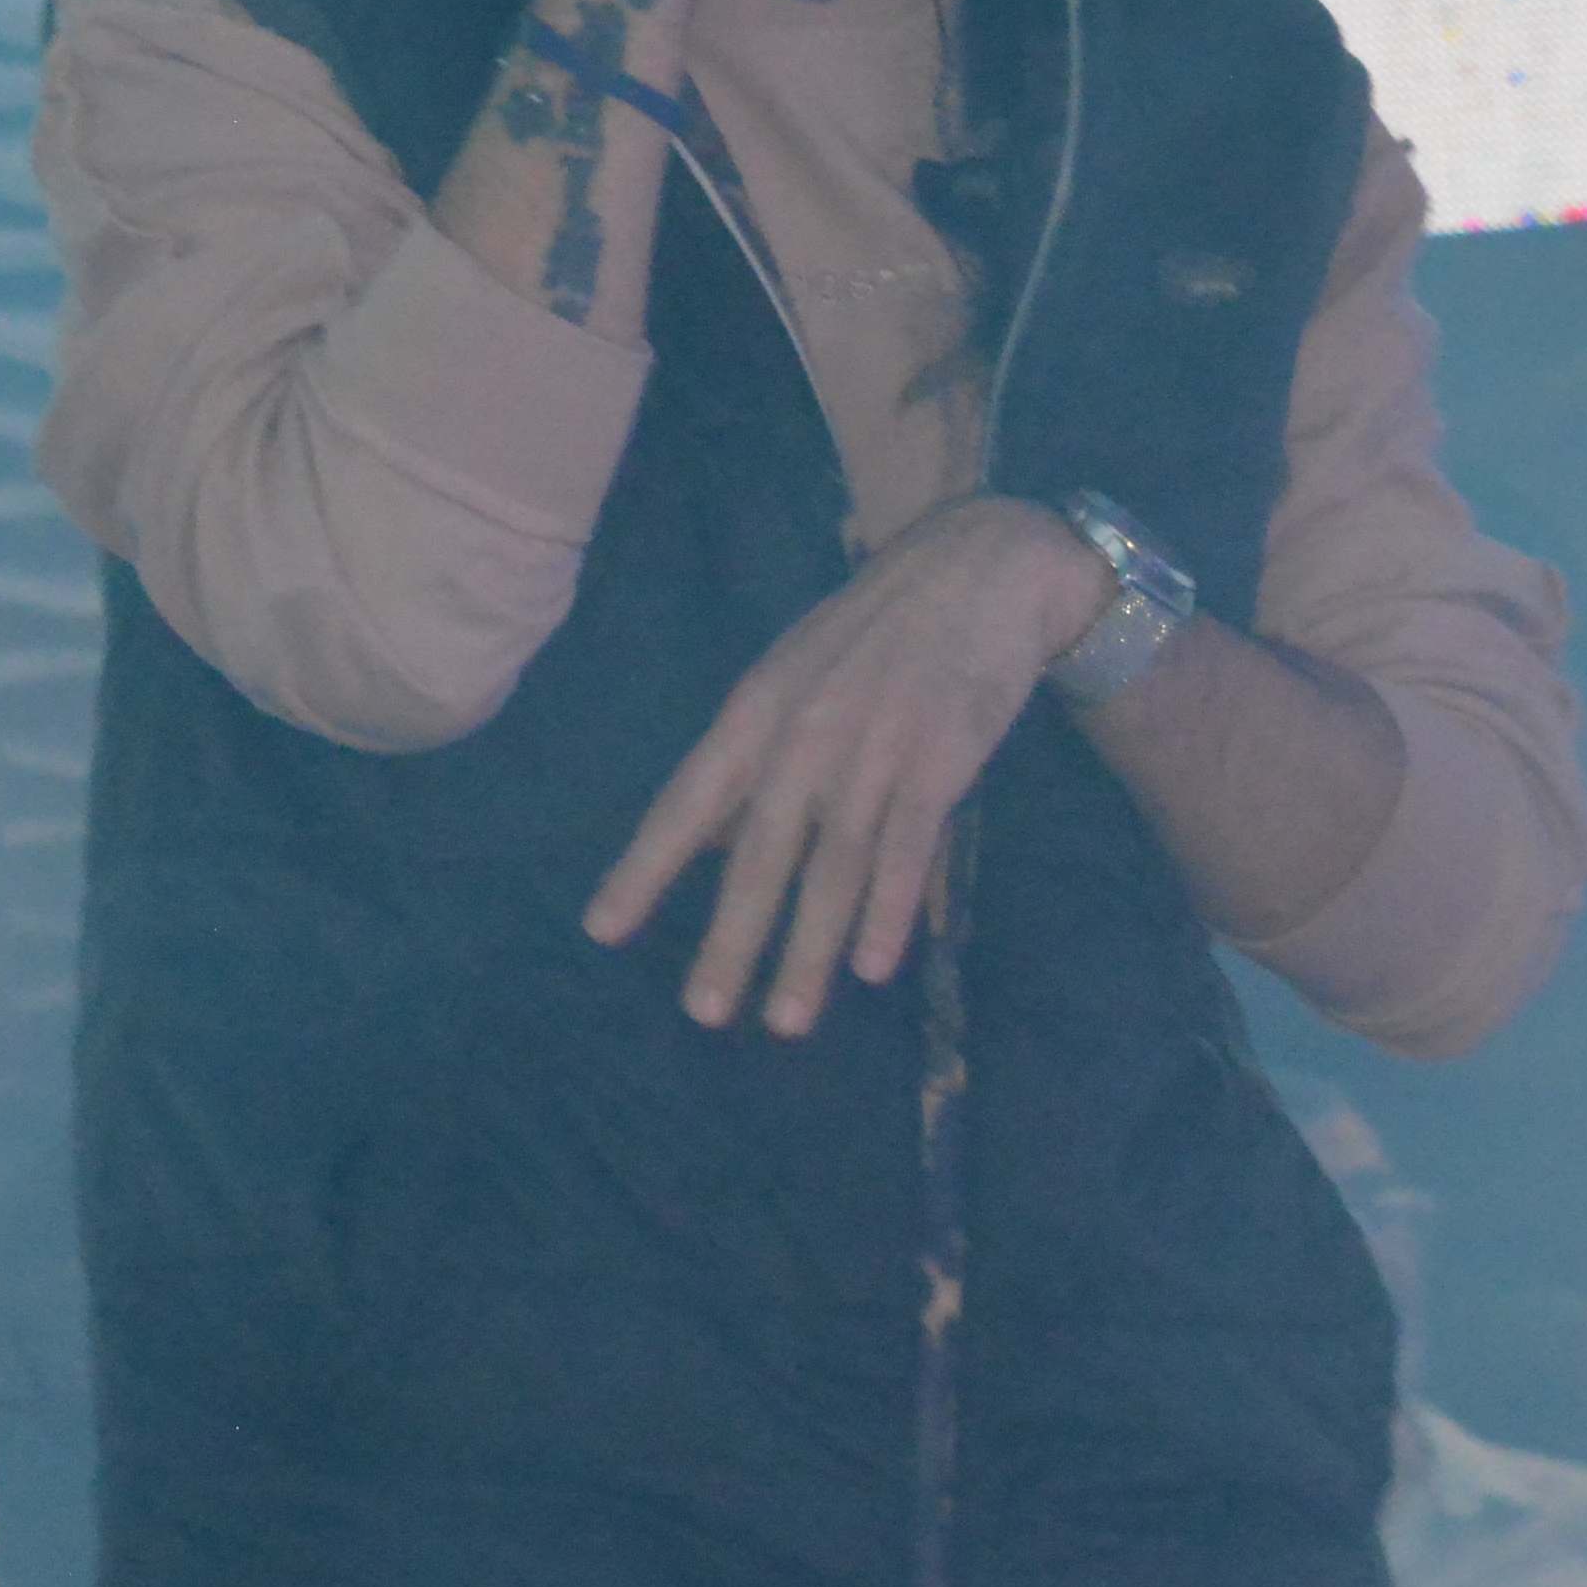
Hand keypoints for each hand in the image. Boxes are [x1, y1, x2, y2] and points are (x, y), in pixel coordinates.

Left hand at [583, 494, 1101, 1036]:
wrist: (982, 566)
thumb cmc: (879, 637)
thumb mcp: (799, 678)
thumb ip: (762, 763)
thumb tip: (719, 845)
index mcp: (758, 708)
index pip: (689, 798)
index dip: (645, 866)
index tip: (603, 929)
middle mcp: (805, 729)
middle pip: (760, 850)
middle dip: (730, 936)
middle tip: (704, 1013)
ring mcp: (875, 742)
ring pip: (833, 862)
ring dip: (808, 948)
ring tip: (786, 1020)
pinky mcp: (943, 753)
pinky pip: (907, 842)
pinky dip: (888, 907)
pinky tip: (872, 966)